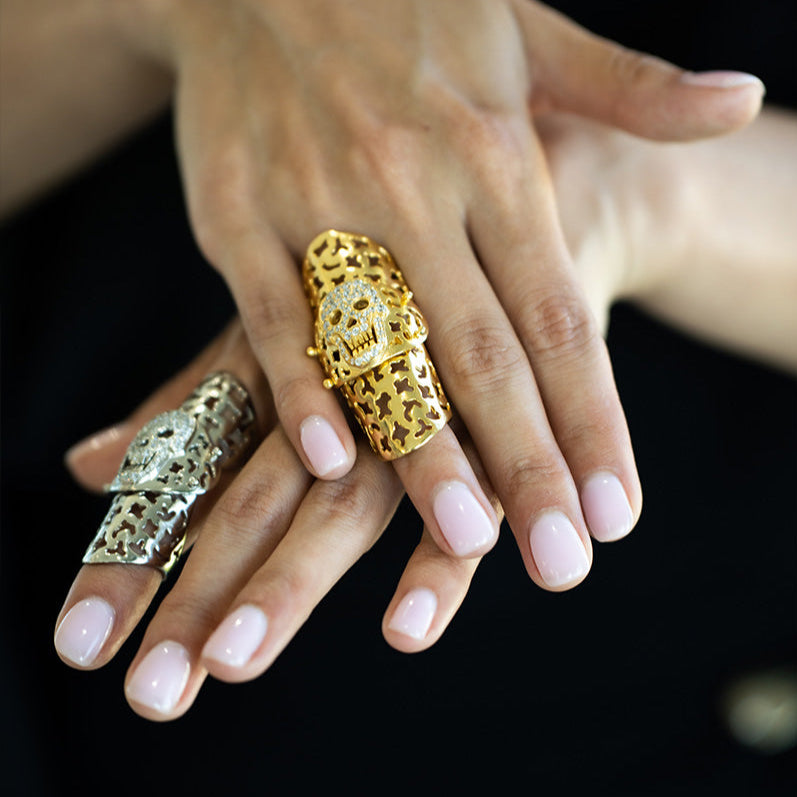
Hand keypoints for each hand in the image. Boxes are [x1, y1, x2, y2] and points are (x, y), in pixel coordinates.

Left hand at [56, 321, 495, 720]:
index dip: (131, 556)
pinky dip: (435, 562)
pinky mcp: (483, 427)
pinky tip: (405, 630)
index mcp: (268, 368)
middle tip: (151, 689)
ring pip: (342, 502)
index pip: (184, 472)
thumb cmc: (353, 296)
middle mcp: (326, 393)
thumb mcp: (262, 340)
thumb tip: (84, 465)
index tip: (82, 642)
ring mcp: (405, 409)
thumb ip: (186, 406)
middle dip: (202, 591)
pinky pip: (464, 501)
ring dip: (293, 580)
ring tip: (232, 662)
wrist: (456, 229)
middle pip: (254, 498)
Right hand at [101, 0, 761, 588]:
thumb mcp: (527, 31)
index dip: (593, 419)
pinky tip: (336, 462)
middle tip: (562, 564)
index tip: (618, 510)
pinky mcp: (235, 216)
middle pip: (481, 353)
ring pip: (381, 348)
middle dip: (527, 466)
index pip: (557, 313)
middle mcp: (410, 186)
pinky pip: (274, 317)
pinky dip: (303, 389)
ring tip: (471, 539)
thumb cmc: (406, 8)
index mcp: (492, 152)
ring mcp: (315, 203)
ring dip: (426, 452)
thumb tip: (740, 102)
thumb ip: (629, 87)